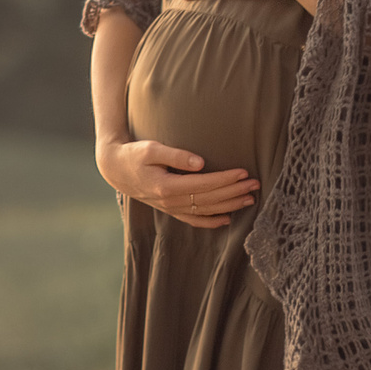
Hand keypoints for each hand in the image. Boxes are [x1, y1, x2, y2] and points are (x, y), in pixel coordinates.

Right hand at [96, 137, 257, 228]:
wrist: (115, 169)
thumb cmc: (134, 154)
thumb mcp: (151, 148)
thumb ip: (176, 155)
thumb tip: (201, 163)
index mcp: (166, 186)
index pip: (204, 184)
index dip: (225, 180)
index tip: (243, 172)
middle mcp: (170, 201)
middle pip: (209, 199)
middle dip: (234, 192)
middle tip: (255, 184)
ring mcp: (170, 208)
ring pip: (205, 211)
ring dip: (229, 206)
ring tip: (249, 199)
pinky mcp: (169, 209)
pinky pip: (193, 220)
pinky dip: (211, 221)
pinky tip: (227, 219)